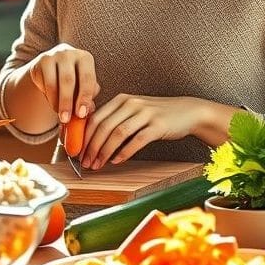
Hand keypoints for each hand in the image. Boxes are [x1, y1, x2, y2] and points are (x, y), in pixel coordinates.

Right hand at [26, 43, 99, 123]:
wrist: (54, 68)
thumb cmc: (76, 79)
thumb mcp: (84, 86)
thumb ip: (88, 97)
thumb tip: (89, 110)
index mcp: (85, 58)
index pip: (87, 78)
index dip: (84, 97)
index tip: (81, 114)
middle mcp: (69, 54)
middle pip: (68, 81)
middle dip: (67, 102)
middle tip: (66, 120)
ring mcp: (52, 56)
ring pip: (53, 84)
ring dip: (55, 103)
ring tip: (60, 116)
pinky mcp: (39, 63)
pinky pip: (43, 84)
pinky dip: (48, 97)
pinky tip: (53, 103)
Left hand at [80, 94, 199, 169]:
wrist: (187, 112)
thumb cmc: (157, 114)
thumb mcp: (133, 111)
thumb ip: (115, 119)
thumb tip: (91, 139)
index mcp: (121, 99)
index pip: (95, 117)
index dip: (83, 136)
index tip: (77, 151)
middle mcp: (131, 103)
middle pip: (104, 126)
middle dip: (91, 147)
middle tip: (85, 162)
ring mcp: (145, 113)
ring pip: (117, 133)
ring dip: (104, 152)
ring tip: (98, 165)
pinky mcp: (158, 125)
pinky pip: (137, 140)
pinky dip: (124, 152)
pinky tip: (117, 161)